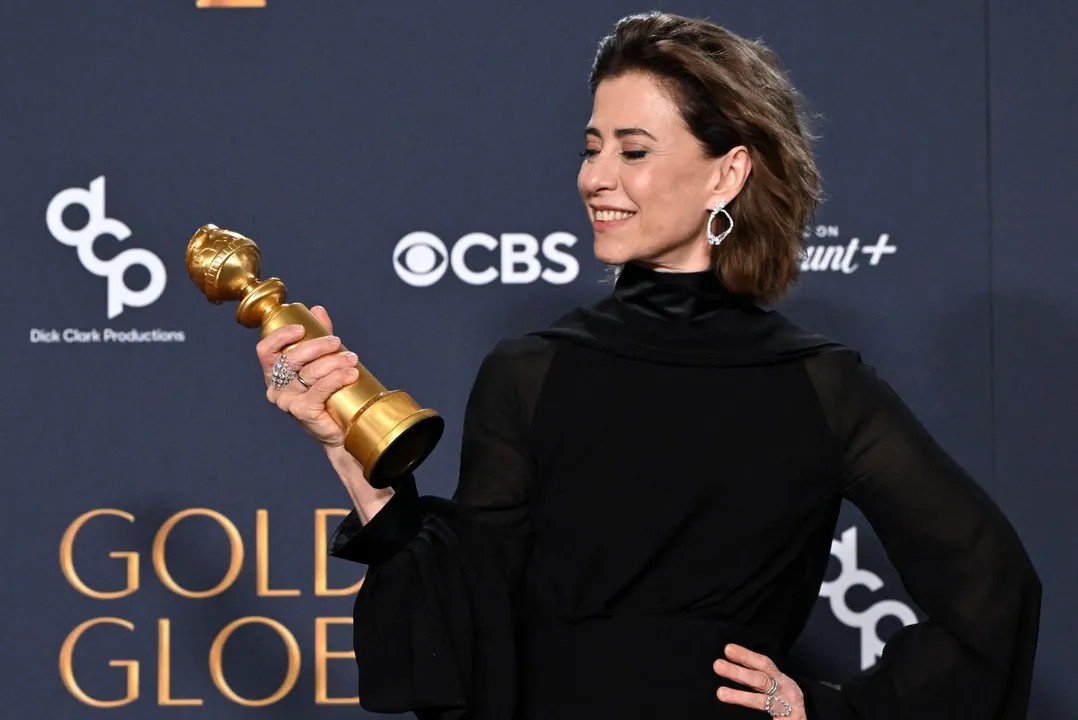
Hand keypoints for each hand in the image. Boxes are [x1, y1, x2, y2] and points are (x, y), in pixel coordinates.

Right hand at [255, 305, 359, 448]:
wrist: (340, 427)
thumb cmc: (328, 392)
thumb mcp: (321, 360)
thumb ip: (317, 335)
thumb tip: (317, 310)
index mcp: (274, 372)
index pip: (265, 350)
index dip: (280, 336)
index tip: (301, 328)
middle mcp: (275, 387)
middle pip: (291, 359)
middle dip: (316, 346)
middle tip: (337, 342)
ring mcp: (287, 401)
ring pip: (309, 372)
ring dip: (334, 361)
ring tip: (351, 358)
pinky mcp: (301, 412)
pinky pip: (320, 389)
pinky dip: (337, 377)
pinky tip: (351, 373)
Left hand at [713, 644, 804, 717]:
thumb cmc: (787, 704)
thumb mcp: (777, 688)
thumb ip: (759, 679)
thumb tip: (733, 669)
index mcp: (782, 680)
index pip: (763, 665)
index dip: (746, 656)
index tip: (728, 649)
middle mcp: (786, 691)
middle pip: (761, 680)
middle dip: (738, 672)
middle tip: (717, 665)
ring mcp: (788, 708)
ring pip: (761, 701)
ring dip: (740, 696)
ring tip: (720, 693)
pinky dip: (753, 719)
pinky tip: (735, 717)